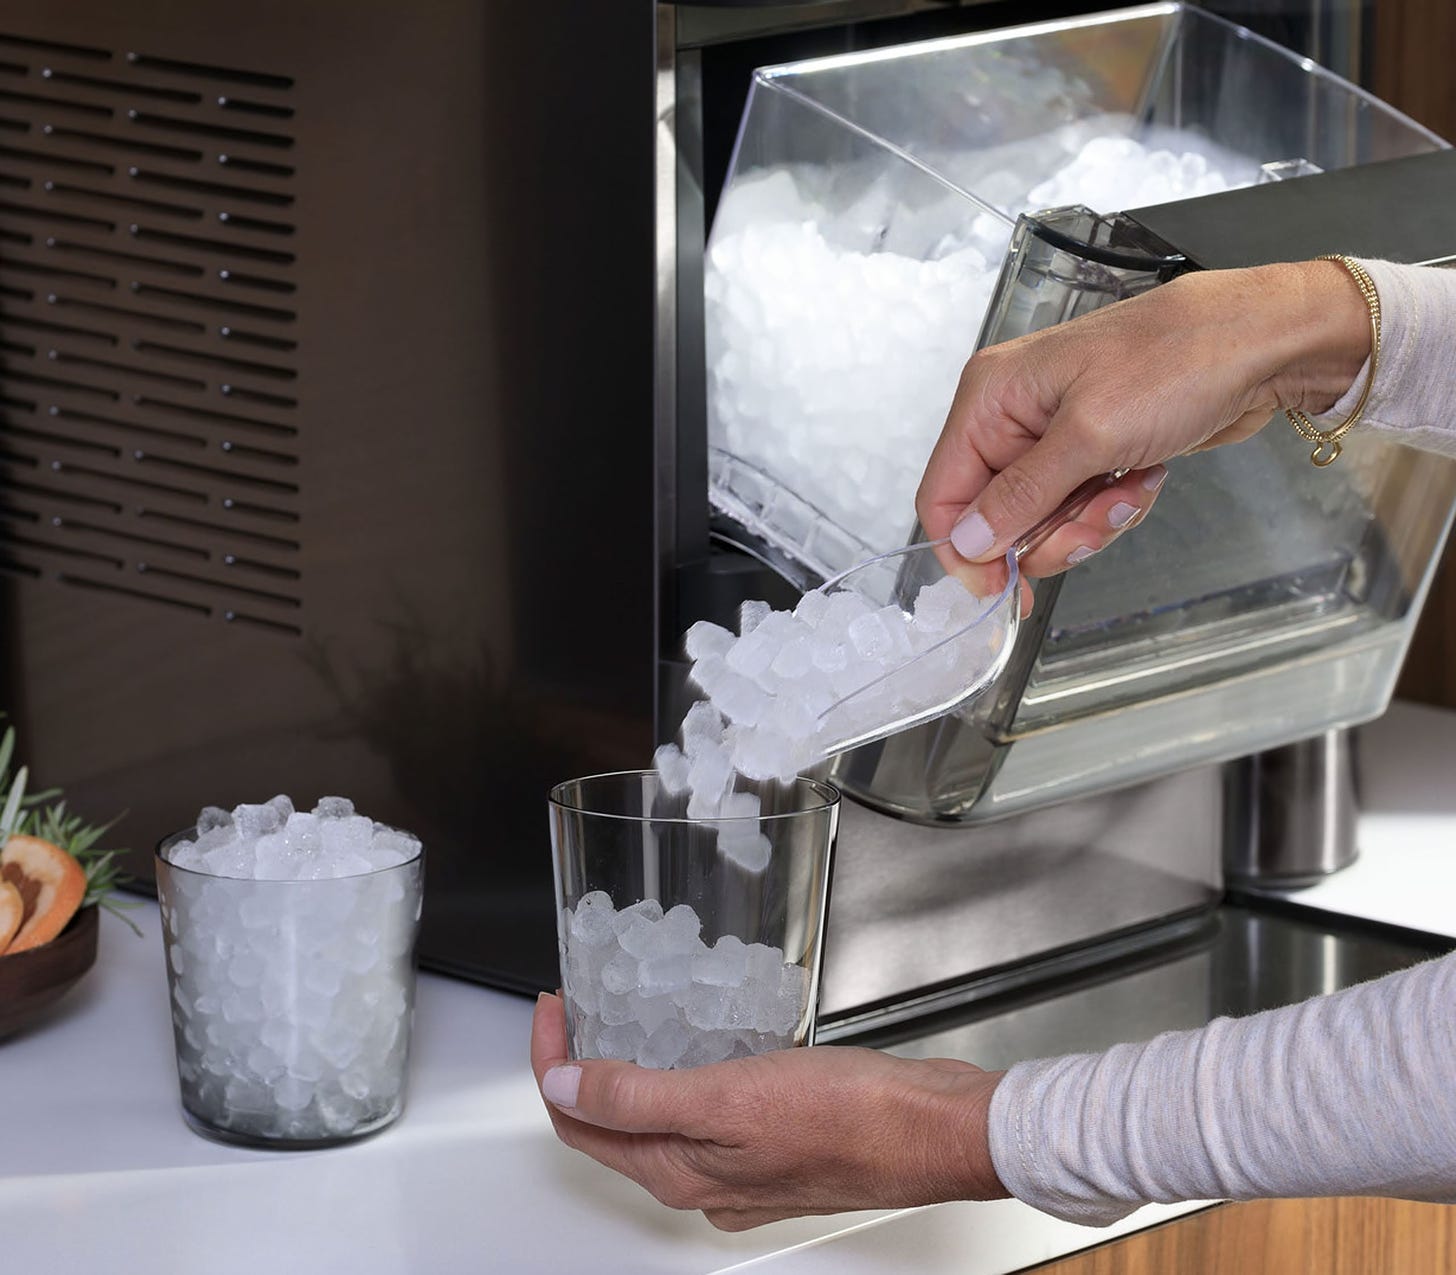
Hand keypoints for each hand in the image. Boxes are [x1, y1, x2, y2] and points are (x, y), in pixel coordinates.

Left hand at [530, 992, 1008, 1230]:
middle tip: (581, 1005)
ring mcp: (738, 1166)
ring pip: (658, 1119)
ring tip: (628, 1013)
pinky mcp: (772, 1144)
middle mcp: (703, 1180)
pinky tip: (699, 1040)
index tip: (553, 1009)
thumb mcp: (727, 1099)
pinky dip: (682, 1074)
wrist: (934, 1130)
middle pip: (611, 1125)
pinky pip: (704, 1112)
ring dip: (630, 1067)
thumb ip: (637, 1097)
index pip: (580, 1123)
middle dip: (584, 1064)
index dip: (552, 1063)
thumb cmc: (850, 1119)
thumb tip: (566, 1088)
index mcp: (680, 1173)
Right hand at [916, 259, 1371, 579]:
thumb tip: (968, 543)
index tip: (1005, 588)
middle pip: (997, 518)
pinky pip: (1082, 509)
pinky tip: (1146, 475)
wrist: (1261, 343)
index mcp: (991, 398)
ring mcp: (1053, 436)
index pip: (943, 496)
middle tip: (1096, 521)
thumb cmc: (1176, 363)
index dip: (967, 550)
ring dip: (1090, 523)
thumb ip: (1021, 497)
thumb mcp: (1089, 436)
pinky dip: (1114, 506)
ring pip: (1043, 521)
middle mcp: (1012, 417)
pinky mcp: (1093, 451)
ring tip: (1131, 489)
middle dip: (1049, 533)